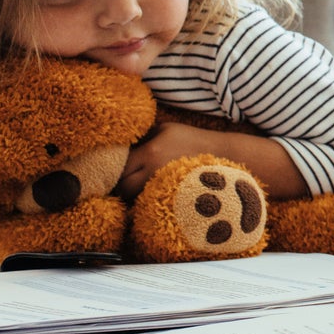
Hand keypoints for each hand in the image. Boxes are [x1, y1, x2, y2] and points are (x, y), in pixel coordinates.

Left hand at [113, 121, 228, 198]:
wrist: (223, 155)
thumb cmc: (192, 139)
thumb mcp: (165, 128)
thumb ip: (141, 136)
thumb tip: (119, 145)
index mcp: (150, 153)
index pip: (118, 166)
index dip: (111, 168)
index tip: (110, 167)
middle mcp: (153, 173)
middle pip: (122, 188)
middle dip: (118, 185)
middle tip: (120, 180)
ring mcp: (163, 188)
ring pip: (134, 199)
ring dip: (131, 194)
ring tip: (135, 186)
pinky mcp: (171, 198)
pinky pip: (148, 204)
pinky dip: (144, 200)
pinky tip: (148, 194)